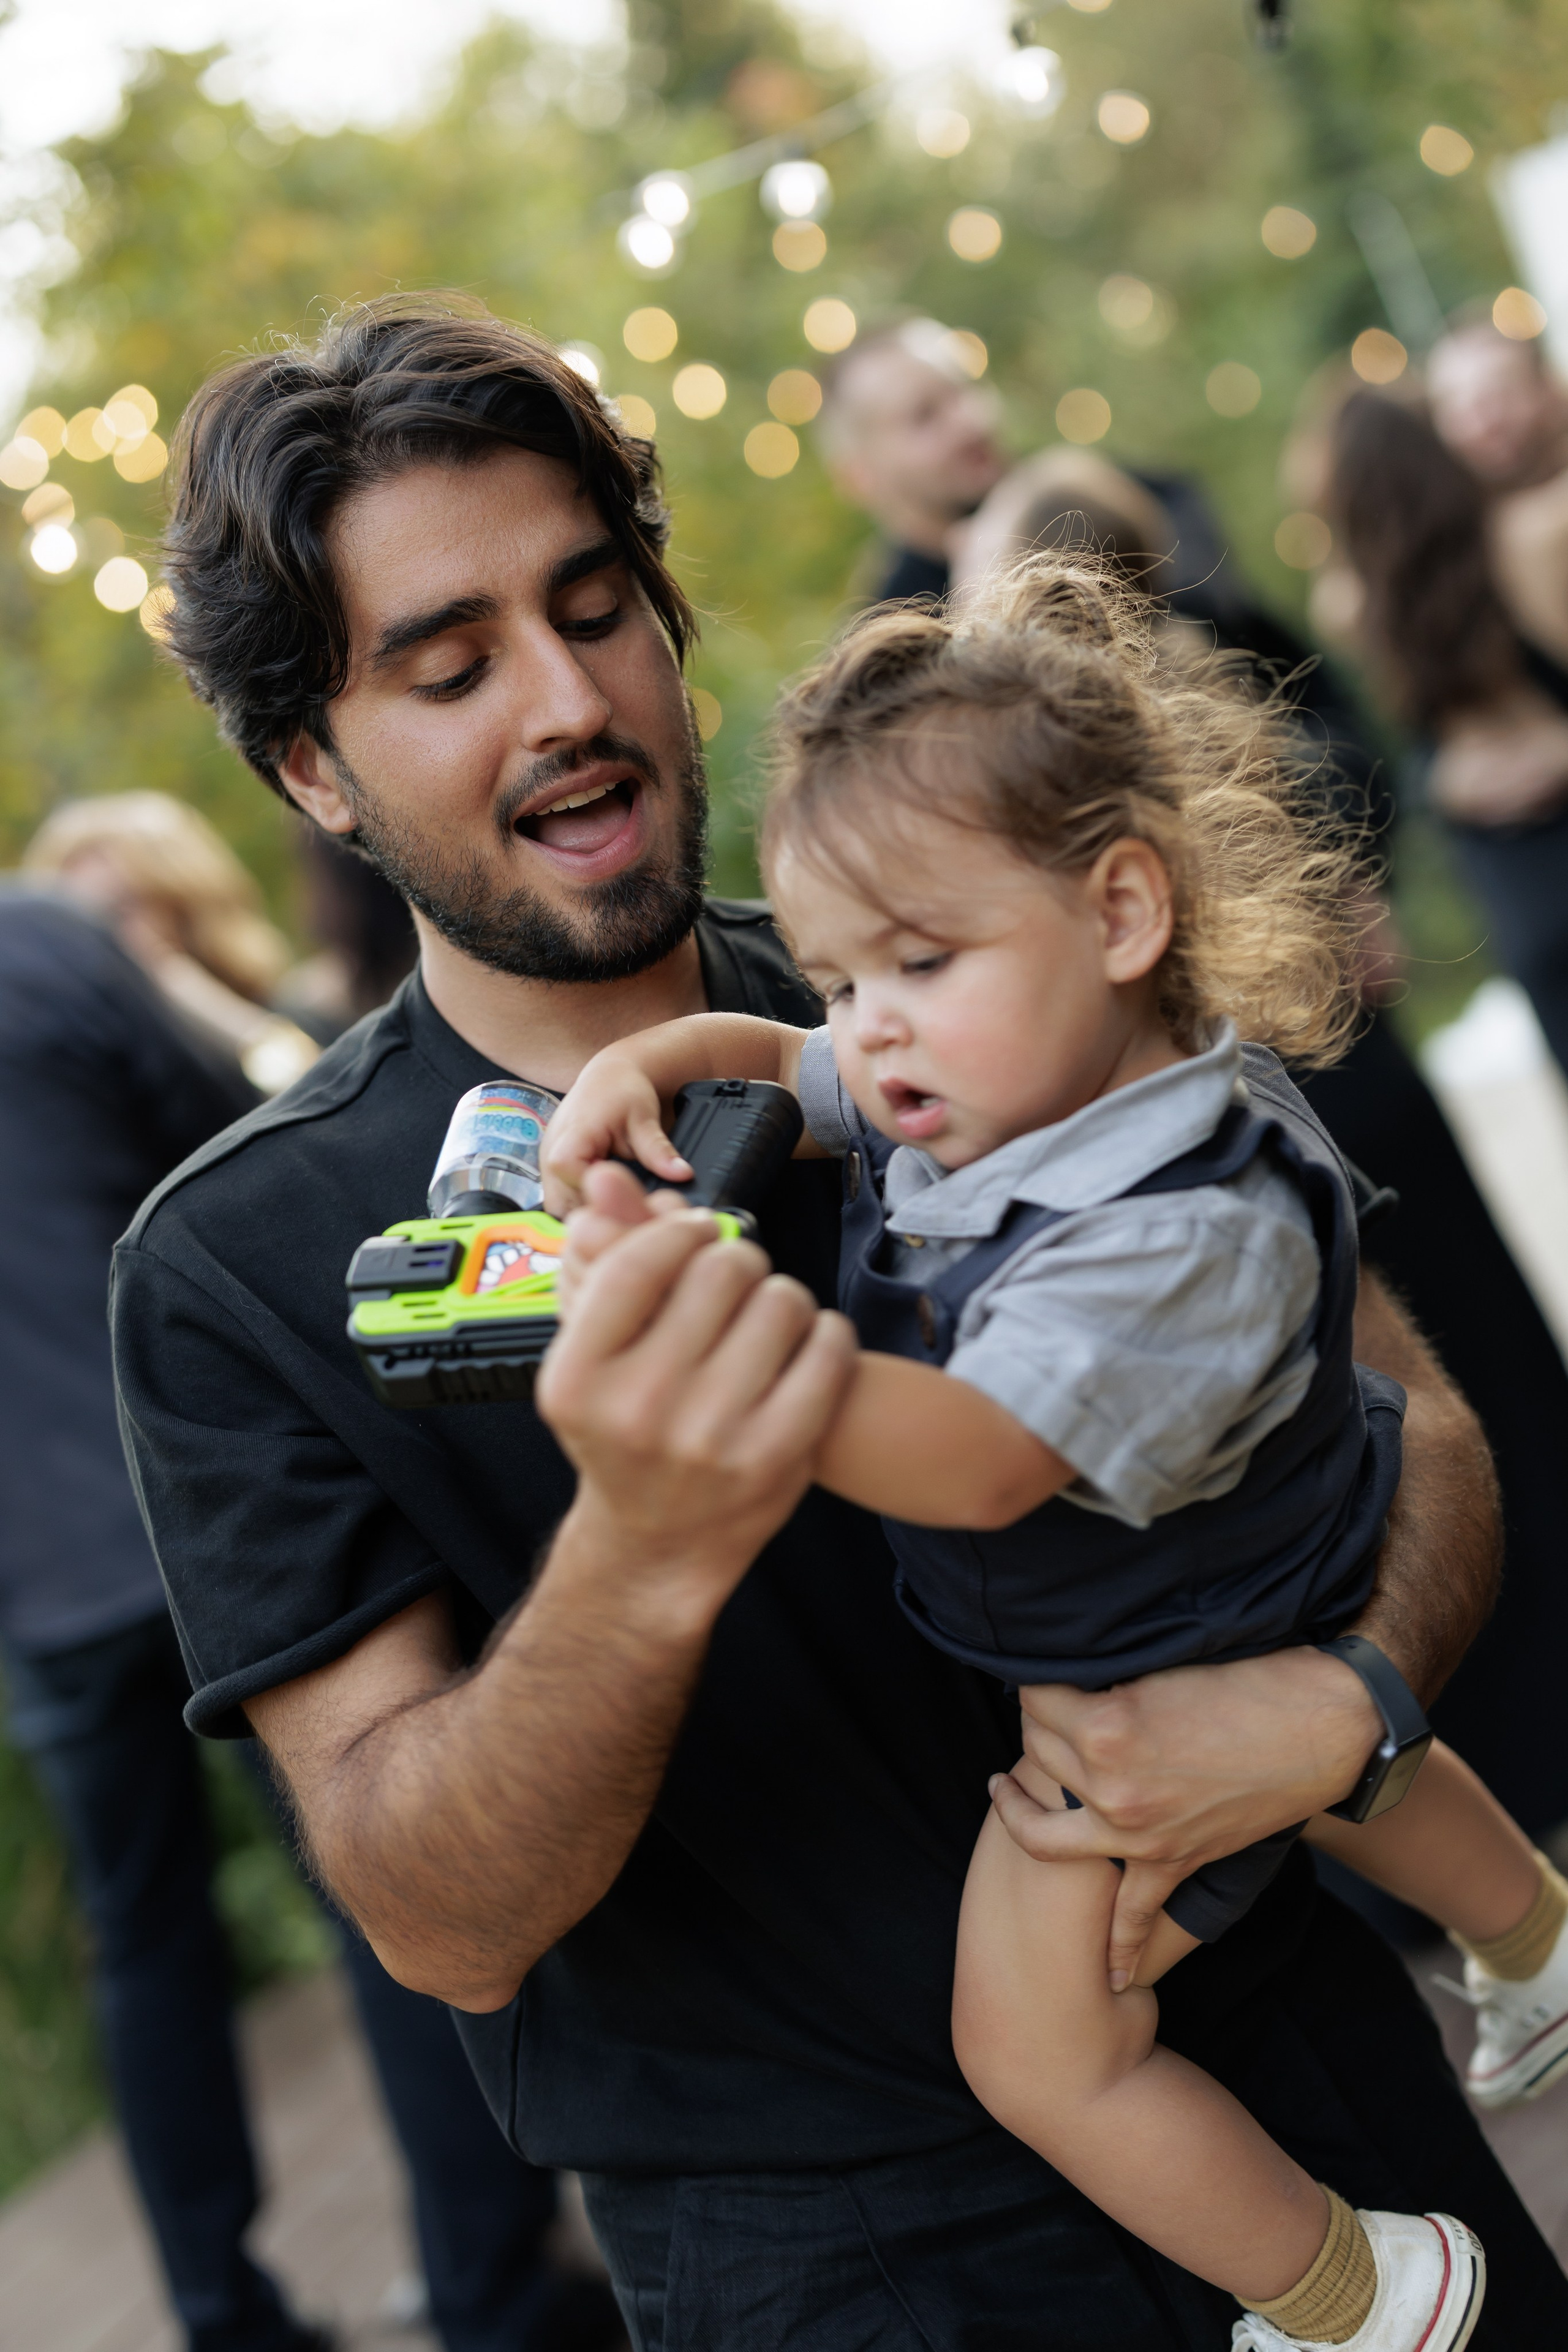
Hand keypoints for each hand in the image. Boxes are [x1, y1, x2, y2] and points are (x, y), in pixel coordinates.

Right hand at [536, 1183, 857, 1632]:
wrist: (659, 1543)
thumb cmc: (625, 1430)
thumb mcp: (594, 1355)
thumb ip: (603, 1261)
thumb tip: (606, 1176)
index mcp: (577, 1380)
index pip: (642, 1259)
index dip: (682, 1229)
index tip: (697, 1233)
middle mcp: (639, 1411)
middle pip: (722, 1268)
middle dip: (737, 1260)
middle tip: (735, 1283)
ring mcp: (711, 1439)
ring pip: (782, 1300)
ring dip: (781, 1296)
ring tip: (765, 1321)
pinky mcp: (777, 1458)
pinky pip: (828, 1347)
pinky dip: (824, 1335)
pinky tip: (803, 1349)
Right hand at [541, 1050, 690, 1214]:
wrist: (609, 1074)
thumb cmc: (622, 1090)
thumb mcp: (644, 1118)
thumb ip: (657, 1149)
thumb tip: (681, 1173)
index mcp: (568, 1144)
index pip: (577, 1192)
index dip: (605, 1202)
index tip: (633, 1199)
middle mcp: (549, 1157)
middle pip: (565, 1207)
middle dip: (597, 1212)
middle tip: (631, 1206)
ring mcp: (547, 1165)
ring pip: (561, 1207)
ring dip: (589, 1208)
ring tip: (620, 1200)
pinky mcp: (554, 1169)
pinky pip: (564, 1197)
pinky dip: (585, 1200)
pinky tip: (609, 1193)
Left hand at [987, 1647, 1380, 1985]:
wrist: (1324, 1726)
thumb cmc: (1247, 1678)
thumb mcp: (1159, 1664)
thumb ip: (1104, 1680)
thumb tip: (1063, 1681)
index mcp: (1104, 1727)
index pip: (1033, 1701)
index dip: (1034, 1682)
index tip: (1038, 1674)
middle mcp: (1111, 1788)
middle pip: (1037, 1755)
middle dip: (1034, 1730)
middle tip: (1040, 1713)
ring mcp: (1139, 1834)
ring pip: (1046, 1834)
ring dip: (1020, 1813)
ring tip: (1006, 1794)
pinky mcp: (1175, 1862)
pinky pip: (1133, 1914)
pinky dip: (1116, 1943)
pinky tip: (1098, 1964)